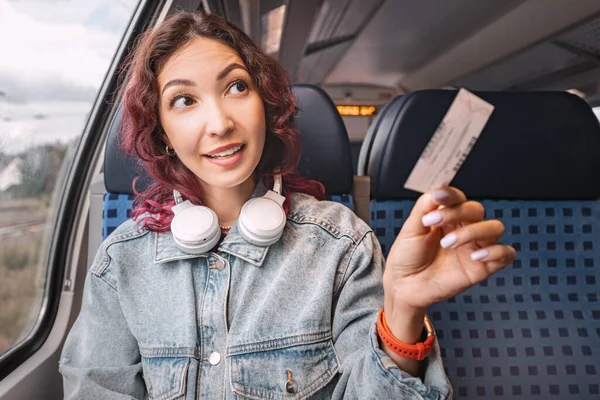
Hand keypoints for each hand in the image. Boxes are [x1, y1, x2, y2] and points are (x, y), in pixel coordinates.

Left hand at [383, 186, 516, 314]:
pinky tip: (476, 255)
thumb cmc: (407, 257)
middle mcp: (464, 229)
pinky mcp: (483, 267)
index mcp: (448, 217)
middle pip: (477, 210)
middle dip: (457, 213)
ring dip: (473, 231)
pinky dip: (497, 252)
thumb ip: (424, 208)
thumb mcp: (411, 229)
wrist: (404, 285)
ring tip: (448, 243)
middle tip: (435, 223)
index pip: (458, 198)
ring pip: (494, 228)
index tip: (438, 196)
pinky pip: (506, 254)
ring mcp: (475, 247)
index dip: (451, 195)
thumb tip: (438, 190)